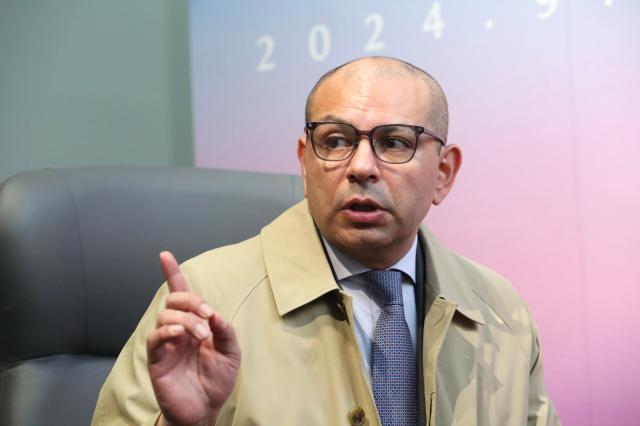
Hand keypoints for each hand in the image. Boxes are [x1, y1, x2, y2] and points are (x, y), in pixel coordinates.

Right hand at [147, 251, 240, 425]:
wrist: (205, 409)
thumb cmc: (216, 380)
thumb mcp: (231, 353)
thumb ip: (226, 331)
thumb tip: (214, 314)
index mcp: (195, 323)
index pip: (181, 293)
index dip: (172, 273)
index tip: (165, 255)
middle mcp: (178, 329)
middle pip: (174, 299)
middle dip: (191, 299)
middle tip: (207, 314)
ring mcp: (167, 343)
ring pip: (166, 314)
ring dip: (186, 318)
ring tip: (202, 334)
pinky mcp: (157, 359)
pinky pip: (156, 337)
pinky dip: (168, 330)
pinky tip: (182, 335)